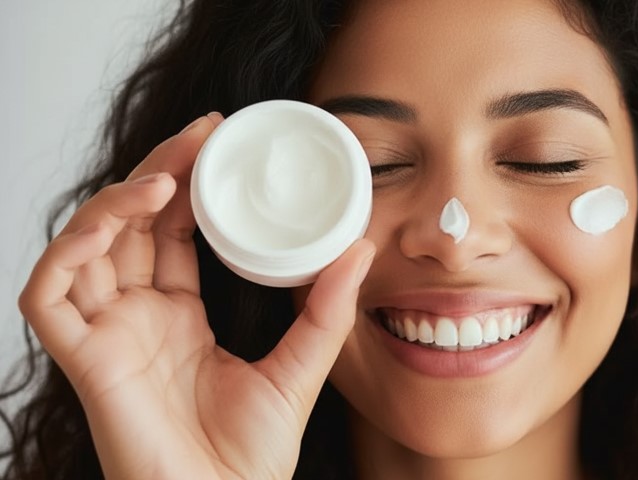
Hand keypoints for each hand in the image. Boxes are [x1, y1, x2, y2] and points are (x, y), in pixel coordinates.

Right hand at [18, 114, 374, 479]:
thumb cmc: (252, 458)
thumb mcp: (300, 369)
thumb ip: (327, 311)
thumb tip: (360, 249)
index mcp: (178, 317)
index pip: (170, 233)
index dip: (185, 185)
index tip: (216, 142)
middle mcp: (137, 318)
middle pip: (131, 226)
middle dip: (158, 172)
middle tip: (200, 135)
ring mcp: (107, 336)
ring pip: (85, 245)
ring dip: (117, 200)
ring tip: (168, 177)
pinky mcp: (84, 361)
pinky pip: (48, 294)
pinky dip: (69, 250)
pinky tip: (116, 223)